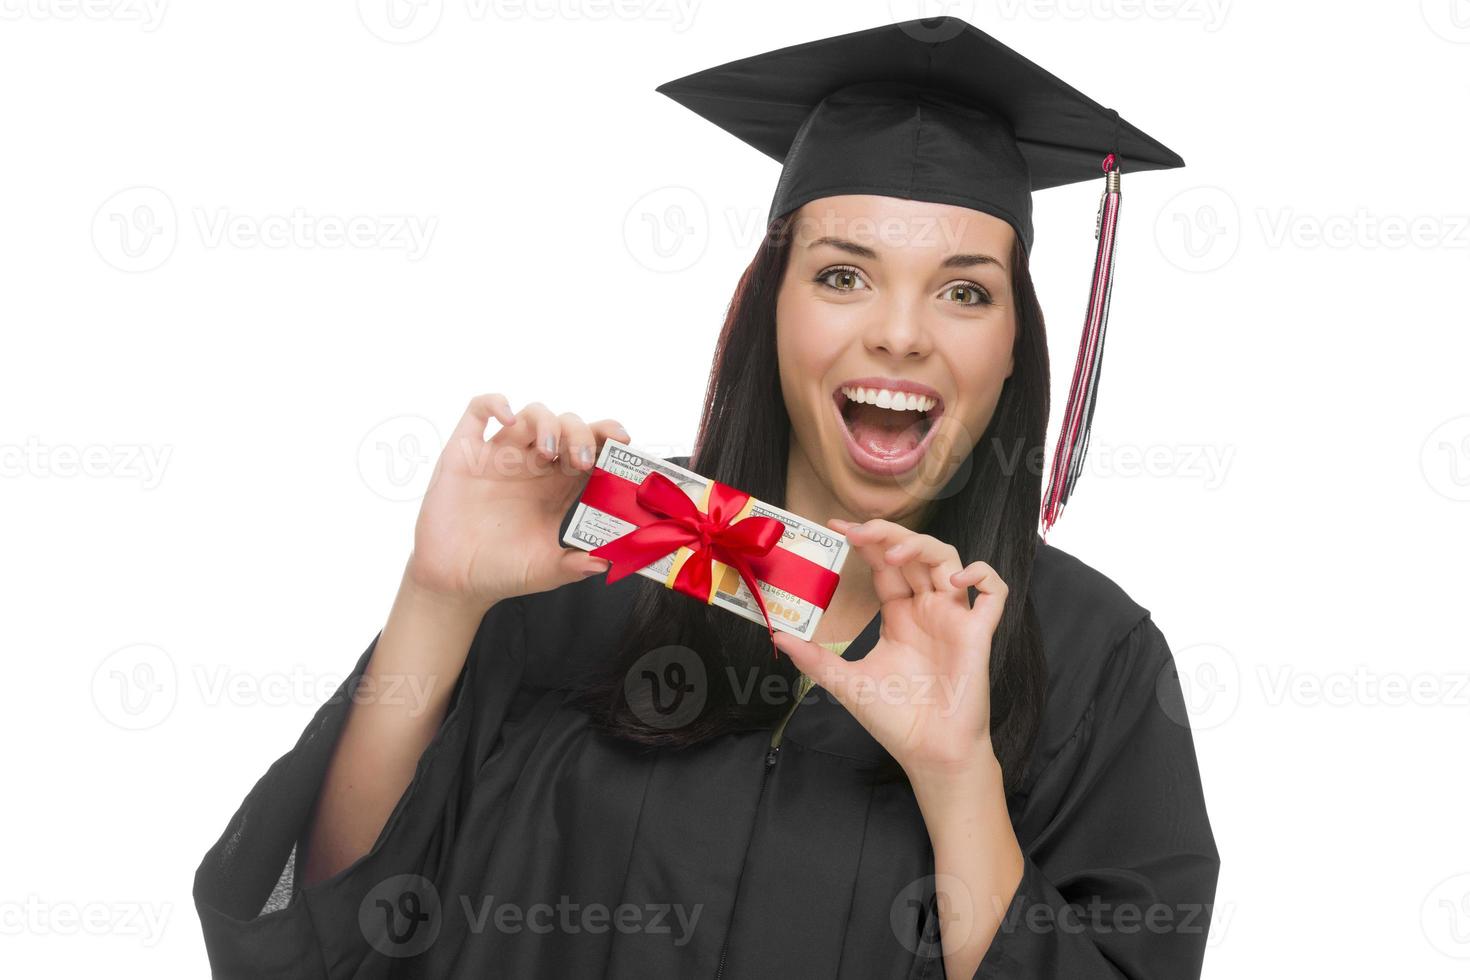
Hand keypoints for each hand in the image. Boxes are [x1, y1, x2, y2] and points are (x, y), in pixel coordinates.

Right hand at [405, 393, 626, 608]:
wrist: (454, 582)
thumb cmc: (501, 571)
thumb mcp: (545, 571)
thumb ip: (575, 566)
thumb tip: (607, 561)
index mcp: (557, 487)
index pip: (590, 448)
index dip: (607, 439)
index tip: (622, 443)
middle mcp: (532, 466)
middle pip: (566, 426)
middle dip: (581, 434)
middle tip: (583, 459)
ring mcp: (499, 457)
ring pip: (531, 414)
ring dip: (547, 423)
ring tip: (550, 451)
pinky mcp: (465, 455)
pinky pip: (477, 411)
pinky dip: (494, 404)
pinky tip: (508, 418)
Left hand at [772, 518, 1006, 781]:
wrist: (929, 753)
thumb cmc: (895, 719)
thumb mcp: (846, 682)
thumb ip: (813, 658)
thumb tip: (777, 636)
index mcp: (898, 615)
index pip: (883, 564)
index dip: (865, 541)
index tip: (837, 528)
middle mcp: (926, 609)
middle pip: (914, 552)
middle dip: (887, 534)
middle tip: (858, 531)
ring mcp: (954, 618)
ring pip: (949, 560)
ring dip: (923, 547)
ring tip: (894, 554)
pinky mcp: (978, 633)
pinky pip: (994, 592)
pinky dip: (980, 576)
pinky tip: (952, 584)